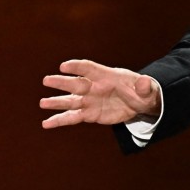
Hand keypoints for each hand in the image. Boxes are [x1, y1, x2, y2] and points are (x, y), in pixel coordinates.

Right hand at [39, 59, 161, 128]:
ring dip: (56, 102)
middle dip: (62, 82)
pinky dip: (59, 120)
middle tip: (46, 80)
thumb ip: (144, 86)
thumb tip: (145, 82)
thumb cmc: (141, 91)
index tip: (64, 66)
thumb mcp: (147, 89)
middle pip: (76, 84)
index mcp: (107, 75)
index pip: (89, 69)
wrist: (138, 102)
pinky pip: (72, 117)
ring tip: (43, 103)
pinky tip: (46, 124)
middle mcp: (94, 87)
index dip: (77, 67)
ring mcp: (90, 101)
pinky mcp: (89, 114)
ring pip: (70, 101)